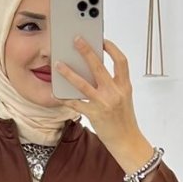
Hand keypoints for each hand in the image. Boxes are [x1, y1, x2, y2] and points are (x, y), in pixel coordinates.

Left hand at [53, 36, 147, 158]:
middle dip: (86, 51)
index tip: (102, 40)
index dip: (112, 48)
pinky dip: (64, 98)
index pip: (121, 61)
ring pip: (83, 84)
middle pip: (99, 67)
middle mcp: (115, 92)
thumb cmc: (124, 120)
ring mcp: (104, 103)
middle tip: (76, 40)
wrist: (128, 141)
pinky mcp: (94, 115)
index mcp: (125, 86)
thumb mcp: (123, 98)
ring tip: (58, 65)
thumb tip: (93, 71)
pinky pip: (76, 104)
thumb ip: (113, 84)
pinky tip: (55, 93)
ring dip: (69, 73)